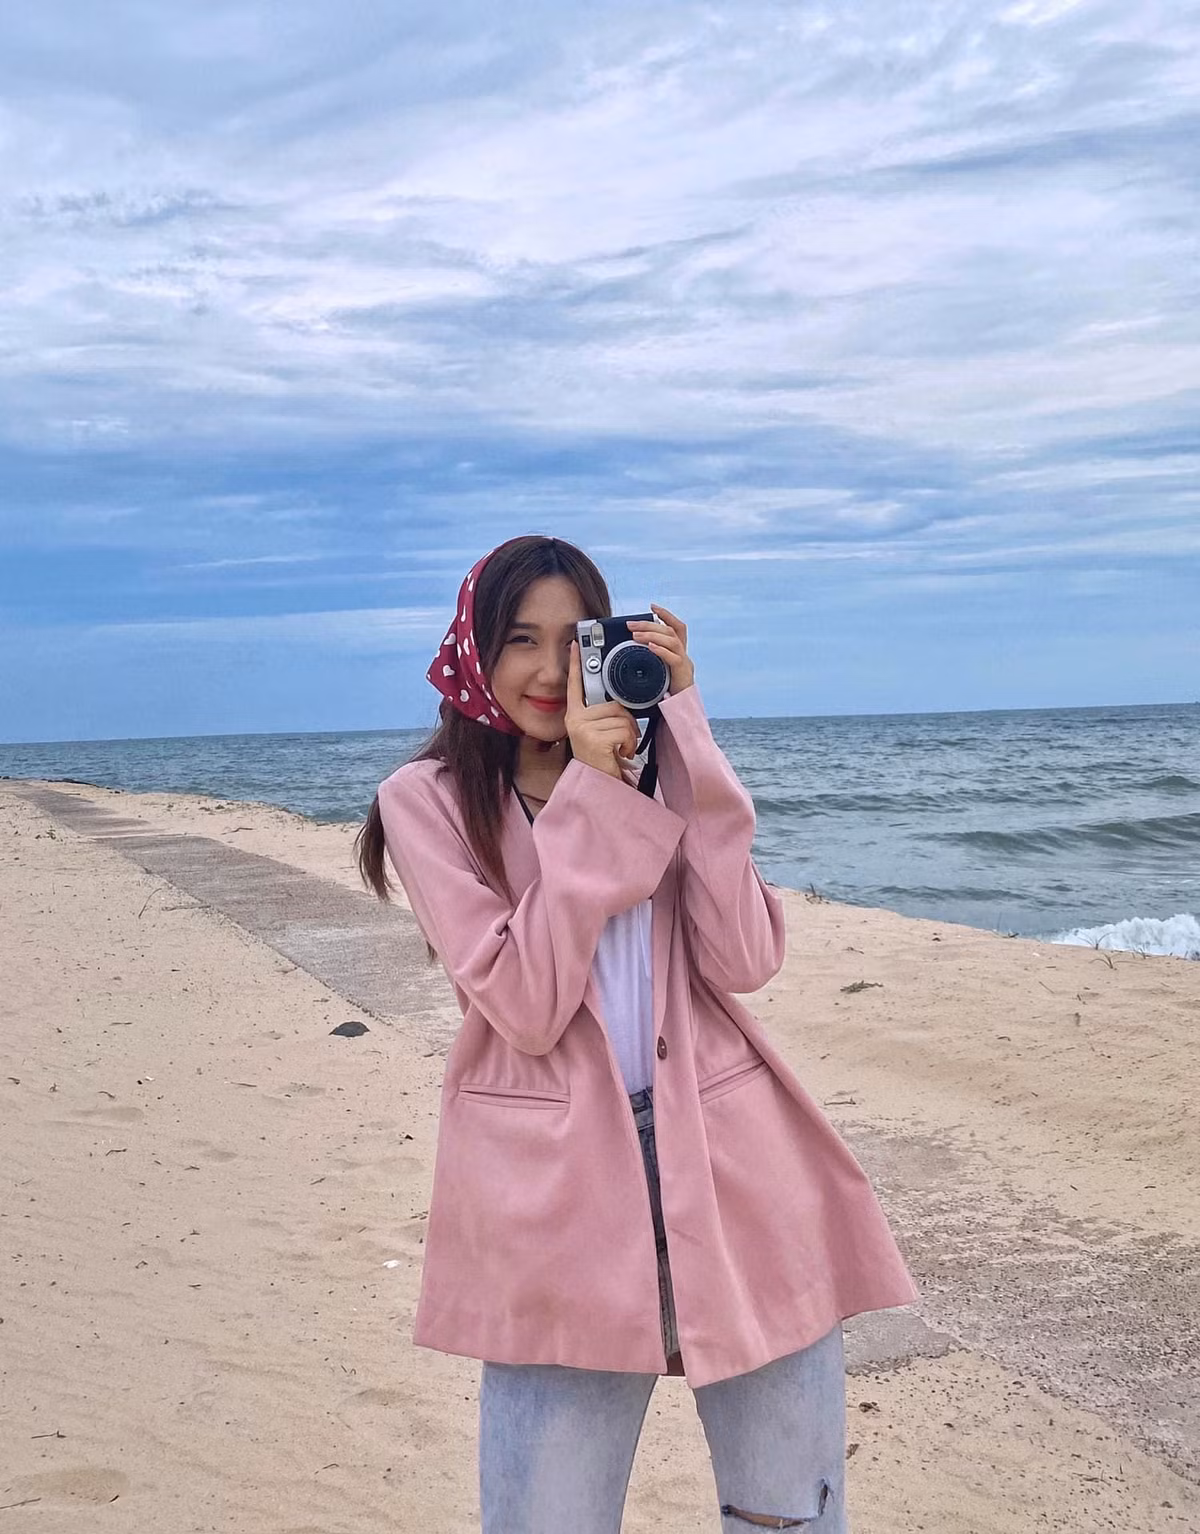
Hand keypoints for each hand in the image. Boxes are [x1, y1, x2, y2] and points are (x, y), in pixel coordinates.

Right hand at [566, 640, 639, 778]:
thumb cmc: (603, 758)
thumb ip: (604, 715)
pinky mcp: (594, 739)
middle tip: (620, 739)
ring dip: (629, 735)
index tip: (575, 644)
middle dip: (626, 721)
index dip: (576, 664)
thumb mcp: (600, 732)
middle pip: (613, 704)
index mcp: (576, 715)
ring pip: (622, 717)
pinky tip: (620, 753)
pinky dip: (630, 743)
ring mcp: (583, 729)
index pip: (576, 685)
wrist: (599, 784)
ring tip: (619, 748)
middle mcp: (575, 720)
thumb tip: (618, 702)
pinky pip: (624, 730)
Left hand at [627, 603, 694, 694]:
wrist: (680, 713)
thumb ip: (649, 662)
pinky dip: (661, 651)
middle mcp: (684, 655)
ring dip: (652, 635)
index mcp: (678, 653)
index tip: (653, 606)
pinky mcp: (683, 674)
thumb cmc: (666, 696)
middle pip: (670, 631)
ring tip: (636, 635)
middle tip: (631, 625)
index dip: (666, 615)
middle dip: (650, 624)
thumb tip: (631, 650)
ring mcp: (685, 664)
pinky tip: (649, 647)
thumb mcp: (656, 674)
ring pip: (672, 641)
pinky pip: (674, 658)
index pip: (676, 628)